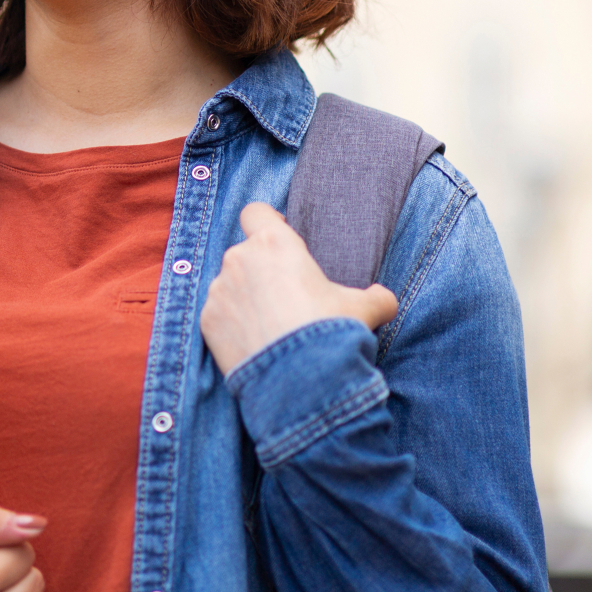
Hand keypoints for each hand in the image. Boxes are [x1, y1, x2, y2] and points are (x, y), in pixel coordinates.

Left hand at [199, 202, 398, 375]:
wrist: (299, 380)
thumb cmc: (330, 332)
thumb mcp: (365, 309)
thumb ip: (376, 297)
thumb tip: (384, 299)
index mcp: (274, 243)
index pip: (255, 212)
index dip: (267, 222)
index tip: (279, 238)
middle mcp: (239, 259)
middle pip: (245, 254)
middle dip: (261, 270)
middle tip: (285, 297)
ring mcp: (218, 289)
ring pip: (229, 284)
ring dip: (245, 297)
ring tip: (271, 325)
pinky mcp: (206, 320)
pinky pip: (219, 314)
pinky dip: (232, 324)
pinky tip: (255, 342)